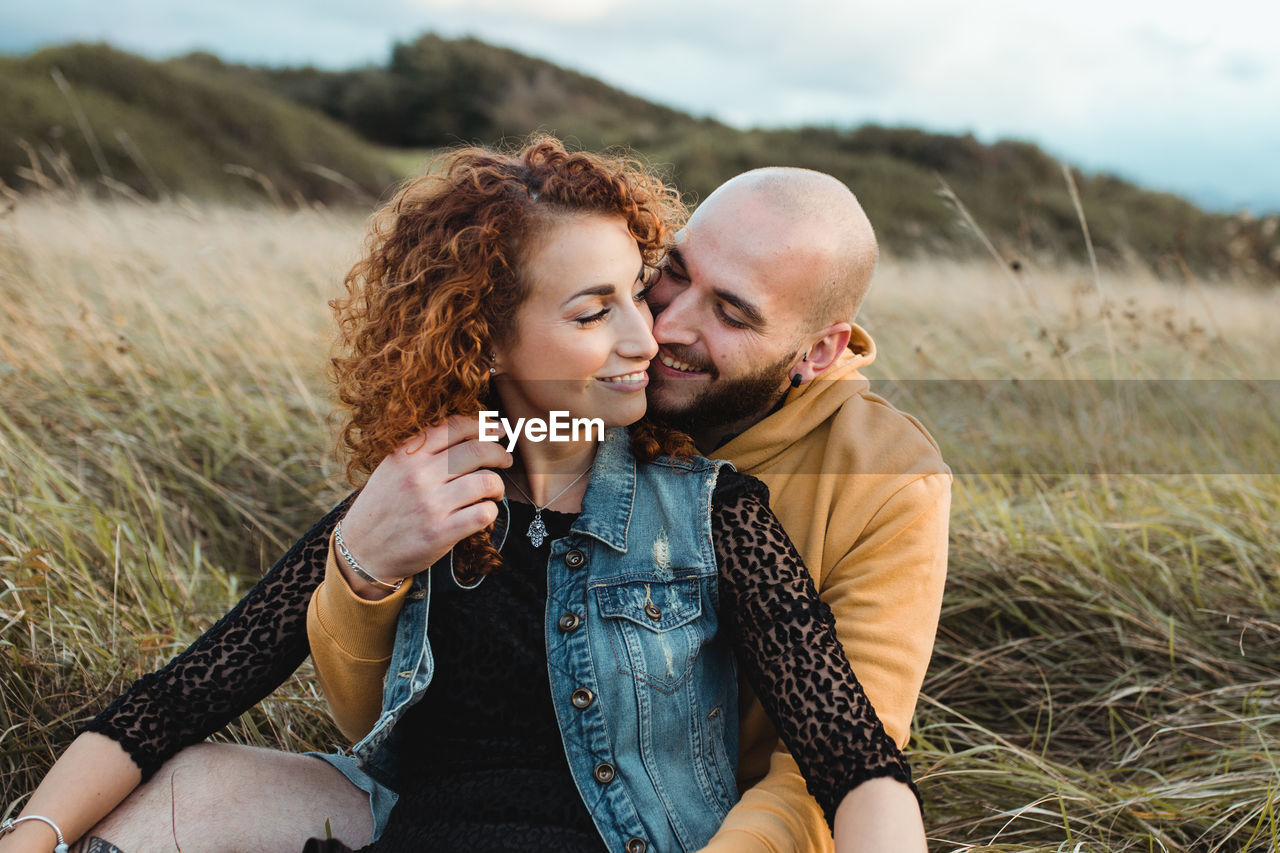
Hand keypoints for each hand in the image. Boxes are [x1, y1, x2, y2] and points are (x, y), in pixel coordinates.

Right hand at [337, 414, 511, 591]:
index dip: (483, 425)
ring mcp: (430, 505)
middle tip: (505, 459)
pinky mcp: (440, 533)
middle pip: (477, 450)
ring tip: (494, 491)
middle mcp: (419, 476)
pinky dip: (491, 511)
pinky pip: (483, 513)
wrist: (361, 552)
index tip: (496, 430)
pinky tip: (484, 512)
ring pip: (486, 481)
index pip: (454, 426)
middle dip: (499, 452)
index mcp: (407, 455)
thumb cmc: (383, 507)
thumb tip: (468, 433)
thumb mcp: (391, 468)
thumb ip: (422, 450)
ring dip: (497, 486)